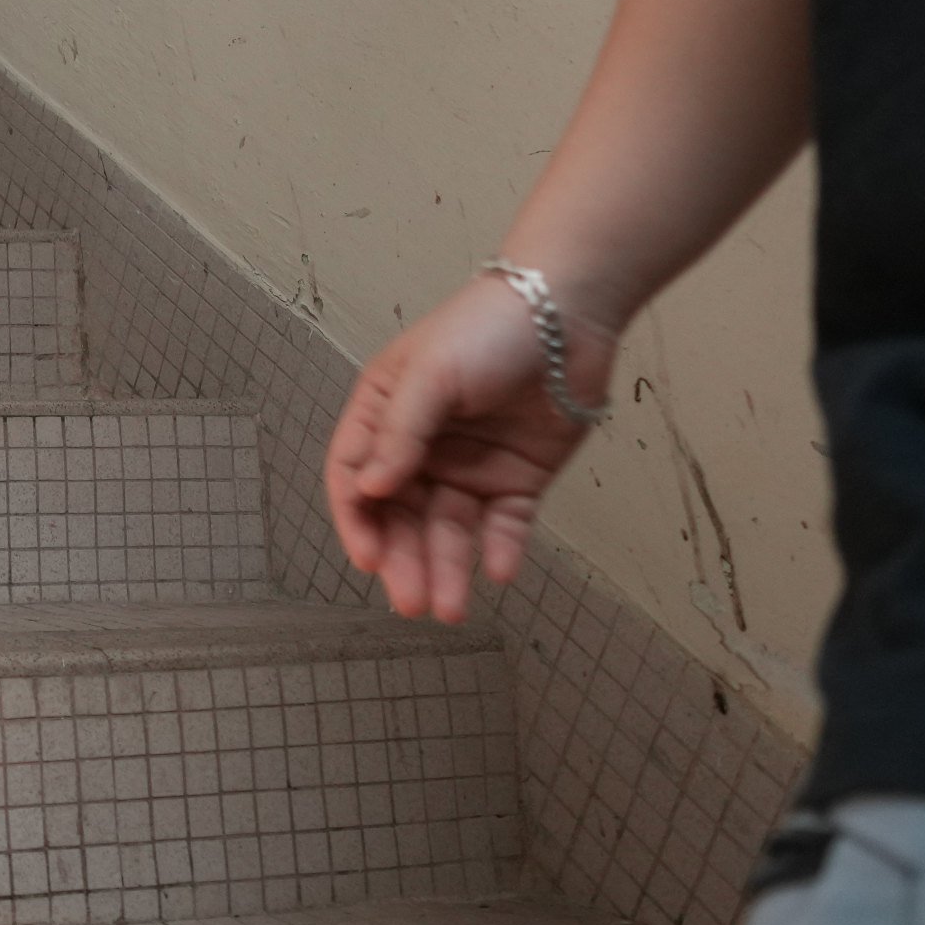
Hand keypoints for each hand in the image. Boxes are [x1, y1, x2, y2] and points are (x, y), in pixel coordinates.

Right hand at [323, 266, 609, 622]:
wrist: (567, 315)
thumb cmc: (485, 329)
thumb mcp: (430, 375)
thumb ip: (400, 434)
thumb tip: (371, 490)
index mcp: (385, 415)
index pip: (356, 477)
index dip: (358, 520)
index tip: (370, 559)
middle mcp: (422, 447)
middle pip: (403, 516)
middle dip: (405, 560)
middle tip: (413, 603)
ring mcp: (470, 466)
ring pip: (449, 531)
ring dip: (447, 568)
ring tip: (452, 608)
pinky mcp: (518, 480)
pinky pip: (504, 525)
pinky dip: (500, 550)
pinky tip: (498, 570)